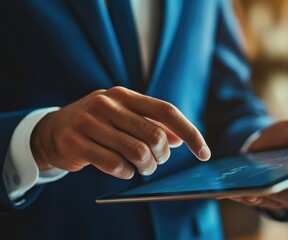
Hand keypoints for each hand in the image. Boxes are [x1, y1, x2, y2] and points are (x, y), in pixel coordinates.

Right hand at [30, 87, 210, 178]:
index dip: (190, 133)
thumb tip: (179, 139)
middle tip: (157, 162)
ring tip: (142, 168)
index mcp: (125, 95)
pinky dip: (126, 173)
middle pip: (154, 135)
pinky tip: (123, 170)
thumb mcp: (125, 116)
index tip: (204, 153)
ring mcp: (89, 122)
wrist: (53, 130)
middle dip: (163, 156)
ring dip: (146, 167)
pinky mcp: (75, 143)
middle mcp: (107, 104)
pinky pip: (115, 165)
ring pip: (136, 152)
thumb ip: (152, 125)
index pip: (167, 111)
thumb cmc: (99, 123)